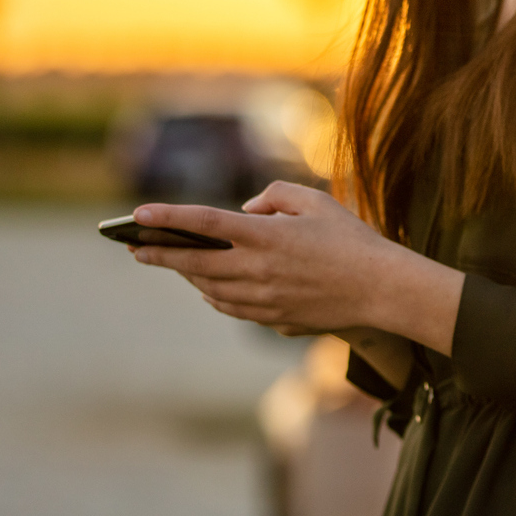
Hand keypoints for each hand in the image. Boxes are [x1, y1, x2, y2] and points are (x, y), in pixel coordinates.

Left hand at [127, 182, 461, 354]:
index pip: (205, 224)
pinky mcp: (274, 320)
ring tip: (168, 263)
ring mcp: (264, 299)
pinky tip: (207, 288)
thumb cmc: (352, 240)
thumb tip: (246, 210)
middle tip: (133, 248)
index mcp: (267, 236)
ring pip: (209, 289)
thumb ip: (275, 195)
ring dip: (185, 275)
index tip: (137, 214)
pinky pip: (231, 308)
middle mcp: (258, 271)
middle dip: (159, 254)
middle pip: (195, 263)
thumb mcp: (316, 201)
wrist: (382, 290)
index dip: (168, 218)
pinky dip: (213, 295)